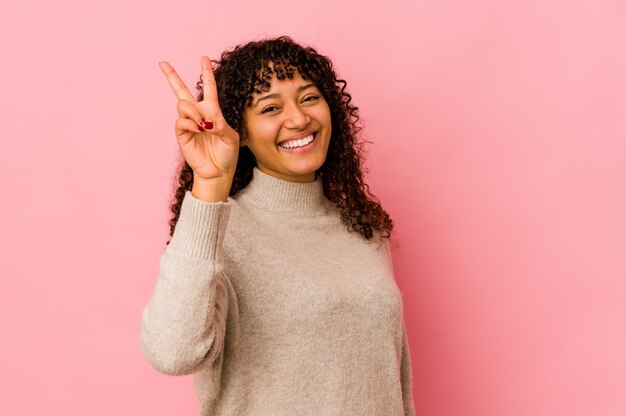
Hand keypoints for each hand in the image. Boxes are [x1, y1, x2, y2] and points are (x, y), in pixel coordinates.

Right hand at [159, 56, 239, 181]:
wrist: (218, 172)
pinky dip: (191, 123)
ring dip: (194, 112)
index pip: (209, 88)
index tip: (203, 58)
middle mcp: (198, 114)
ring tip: (203, 125)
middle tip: (162, 63)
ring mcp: (188, 124)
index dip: (207, 73)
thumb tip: (205, 120)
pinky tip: (199, 130)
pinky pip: (180, 120)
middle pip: (181, 91)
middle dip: (171, 76)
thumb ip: (220, 124)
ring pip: (183, 104)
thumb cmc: (227, 155)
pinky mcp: (181, 134)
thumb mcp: (231, 136)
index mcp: (213, 112)